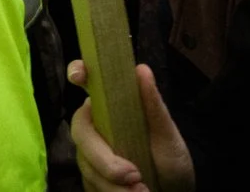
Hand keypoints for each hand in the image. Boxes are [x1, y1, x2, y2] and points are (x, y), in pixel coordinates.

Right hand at [67, 62, 193, 191]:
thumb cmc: (171, 160)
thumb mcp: (168, 136)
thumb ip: (153, 106)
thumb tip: (142, 69)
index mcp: (113, 107)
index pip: (88, 81)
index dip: (78, 72)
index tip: (78, 76)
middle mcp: (96, 126)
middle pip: (82, 133)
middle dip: (105, 159)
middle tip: (134, 175)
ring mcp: (90, 153)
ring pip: (86, 164)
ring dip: (113, 184)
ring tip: (142, 191)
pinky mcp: (90, 178)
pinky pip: (90, 185)